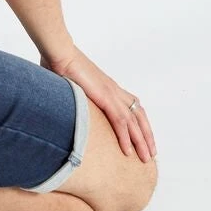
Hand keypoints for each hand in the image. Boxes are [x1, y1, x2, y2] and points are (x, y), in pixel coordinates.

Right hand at [39, 46, 156, 162]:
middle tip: (151, 152)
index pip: (132, 106)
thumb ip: (73, 95)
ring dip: (141, 140)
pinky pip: (120, 121)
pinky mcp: (105, 96)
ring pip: (133, 121)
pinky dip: (126, 137)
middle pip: (139, 114)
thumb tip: (63, 105)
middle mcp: (113, 89)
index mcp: (107, 86)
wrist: (59, 52)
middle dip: (146, 135)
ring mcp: (111, 92)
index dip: (139, 122)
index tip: (143, 136)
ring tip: (146, 157)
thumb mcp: (71, 84)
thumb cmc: (59, 63)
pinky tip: (128, 151)